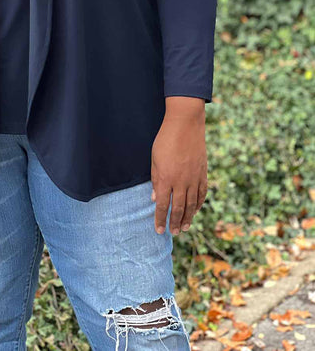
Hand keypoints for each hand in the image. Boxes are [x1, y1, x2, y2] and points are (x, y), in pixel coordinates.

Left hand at [150, 108, 206, 235]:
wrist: (185, 125)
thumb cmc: (165, 140)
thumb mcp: (154, 159)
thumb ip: (155, 180)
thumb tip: (155, 198)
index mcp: (165, 179)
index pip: (163, 205)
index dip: (160, 219)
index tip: (159, 230)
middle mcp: (181, 182)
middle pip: (179, 208)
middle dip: (175, 222)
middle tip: (173, 232)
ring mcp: (194, 178)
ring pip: (192, 204)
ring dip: (188, 218)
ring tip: (184, 228)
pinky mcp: (203, 173)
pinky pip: (202, 193)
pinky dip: (199, 204)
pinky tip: (196, 210)